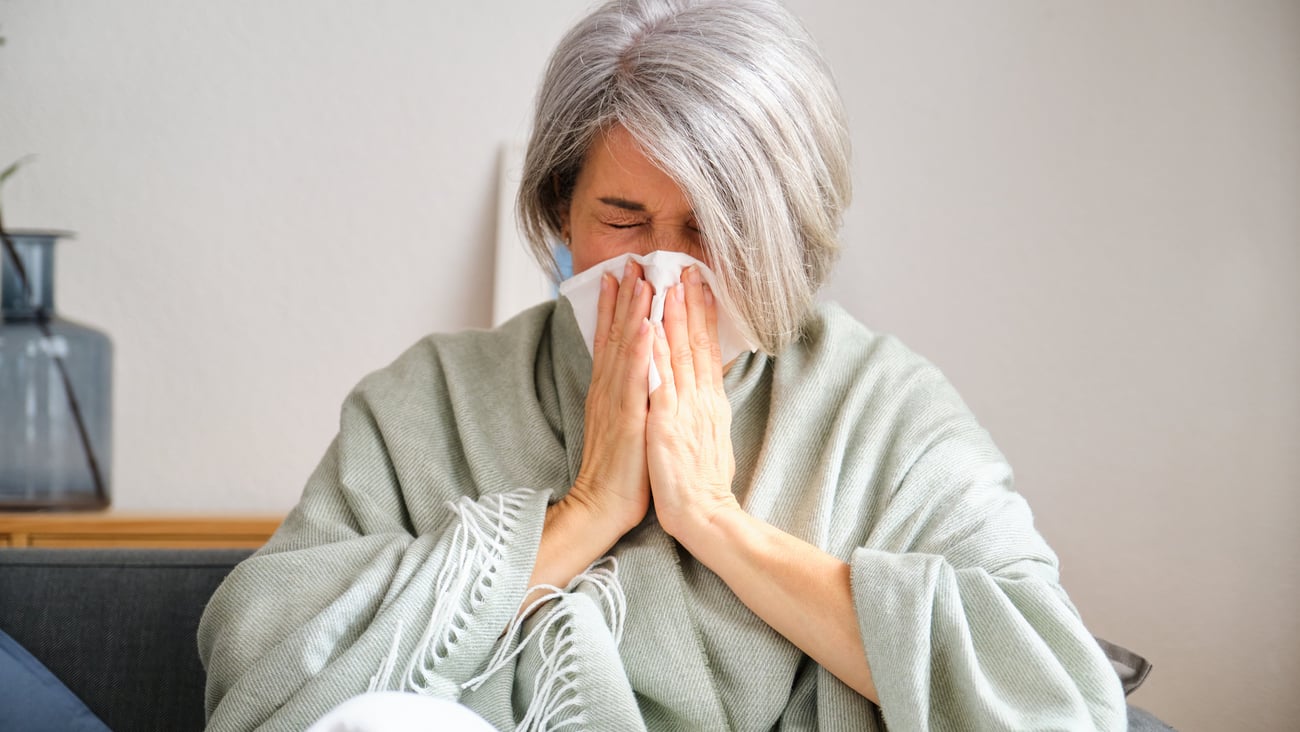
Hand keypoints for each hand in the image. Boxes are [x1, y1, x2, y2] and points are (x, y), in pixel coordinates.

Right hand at [566, 258, 654, 532]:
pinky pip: (633, 377)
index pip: (612, 340)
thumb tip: (640, 372)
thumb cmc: (620, 470)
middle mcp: (608, 390)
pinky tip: (644, 326)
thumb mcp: (625, 423)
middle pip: (615, 334)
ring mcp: (615, 401)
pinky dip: (638, 349)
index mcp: (609, 391)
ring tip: (639, 279)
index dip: (616, 307)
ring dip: (631, 312)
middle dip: (624, 296)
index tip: (621, 275)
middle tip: (631, 260)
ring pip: (623, 348)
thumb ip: (629, 395)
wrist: (602, 506)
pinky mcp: (627, 417)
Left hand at [646, 266, 740, 541]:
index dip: (702, 316)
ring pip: (677, 353)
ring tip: (667, 282)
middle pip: (693, 342)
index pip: (705, 350)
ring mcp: (682, 409)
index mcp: (707, 402)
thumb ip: (703, 408)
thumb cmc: (697, 483)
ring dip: (672, 315)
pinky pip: (659, 379)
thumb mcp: (706, 437)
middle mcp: (698, 399)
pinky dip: (656, 350)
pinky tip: (651, 326)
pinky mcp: (665, 422)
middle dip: (688, 303)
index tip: (699, 285)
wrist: (700, 516)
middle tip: (685, 267)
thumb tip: (702, 388)